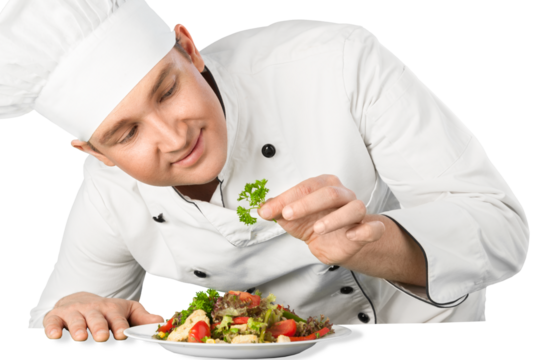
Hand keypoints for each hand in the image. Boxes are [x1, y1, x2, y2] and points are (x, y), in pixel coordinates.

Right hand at [43, 292, 164, 342]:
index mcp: (112, 309)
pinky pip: (52, 322)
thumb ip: (143, 317)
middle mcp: (92, 310)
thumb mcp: (127, 311)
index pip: (117, 317)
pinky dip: (52, 329)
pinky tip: (55, 336)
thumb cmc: (108, 312)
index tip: (123, 334)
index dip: (120, 325)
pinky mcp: (55, 317)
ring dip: (78, 329)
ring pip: (75, 320)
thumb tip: (161, 321)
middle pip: (96, 318)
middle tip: (102, 337)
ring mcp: (73, 313)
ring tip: (80, 338)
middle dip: (99, 327)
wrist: (80, 301)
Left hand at [257, 175, 384, 267]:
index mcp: (324, 186)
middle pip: (329, 193)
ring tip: (317, 228)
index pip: (306, 187)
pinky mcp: (367, 229)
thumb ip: (278, 211)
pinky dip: (365, 230)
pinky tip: (352, 235)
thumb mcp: (292, 218)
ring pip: (354, 208)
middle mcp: (343, 195)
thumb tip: (262, 208)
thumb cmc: (313, 223)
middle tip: (289, 214)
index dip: (287, 198)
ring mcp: (357, 211)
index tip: (270, 210)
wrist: (333, 244)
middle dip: (307, 203)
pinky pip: (373, 228)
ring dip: (335, 218)